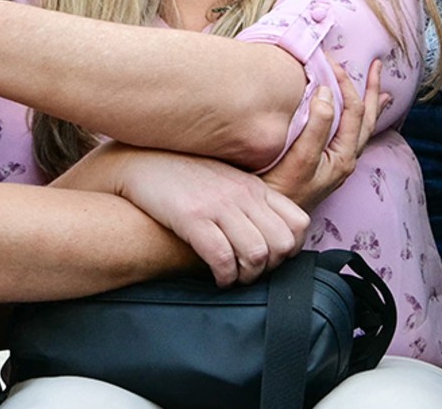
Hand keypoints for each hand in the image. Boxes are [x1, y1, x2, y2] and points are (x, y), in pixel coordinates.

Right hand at [93, 143, 310, 285]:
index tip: (273, 259)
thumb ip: (251, 204)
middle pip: (283, 243)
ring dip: (247, 277)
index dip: (292, 250)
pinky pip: (222, 258)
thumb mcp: (228, 183)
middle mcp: (244, 195)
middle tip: (252, 273)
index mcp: (257, 187)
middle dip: (271, 268)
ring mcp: (219, 205)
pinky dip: (225, 277)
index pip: (299, 222)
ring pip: (257, 254)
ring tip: (235, 279)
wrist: (142, 163)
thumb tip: (269, 241)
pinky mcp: (193, 218)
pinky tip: (218, 278)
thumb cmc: (185, 180)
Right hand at [261, 57, 388, 210]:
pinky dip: (354, 121)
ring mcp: (336, 165)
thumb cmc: (280, 192)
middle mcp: (345, 161)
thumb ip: (316, 126)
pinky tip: (348, 118)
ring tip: (378, 90)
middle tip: (377, 66)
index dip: (344, 83)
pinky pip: (348, 137)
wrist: (268, 222)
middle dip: (372, 91)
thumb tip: (327, 93)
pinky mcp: (324, 168)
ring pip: (360, 129)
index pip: (353, 110)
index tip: (331, 62)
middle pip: (366, 119)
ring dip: (368, 105)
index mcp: (343, 156)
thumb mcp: (299, 159)